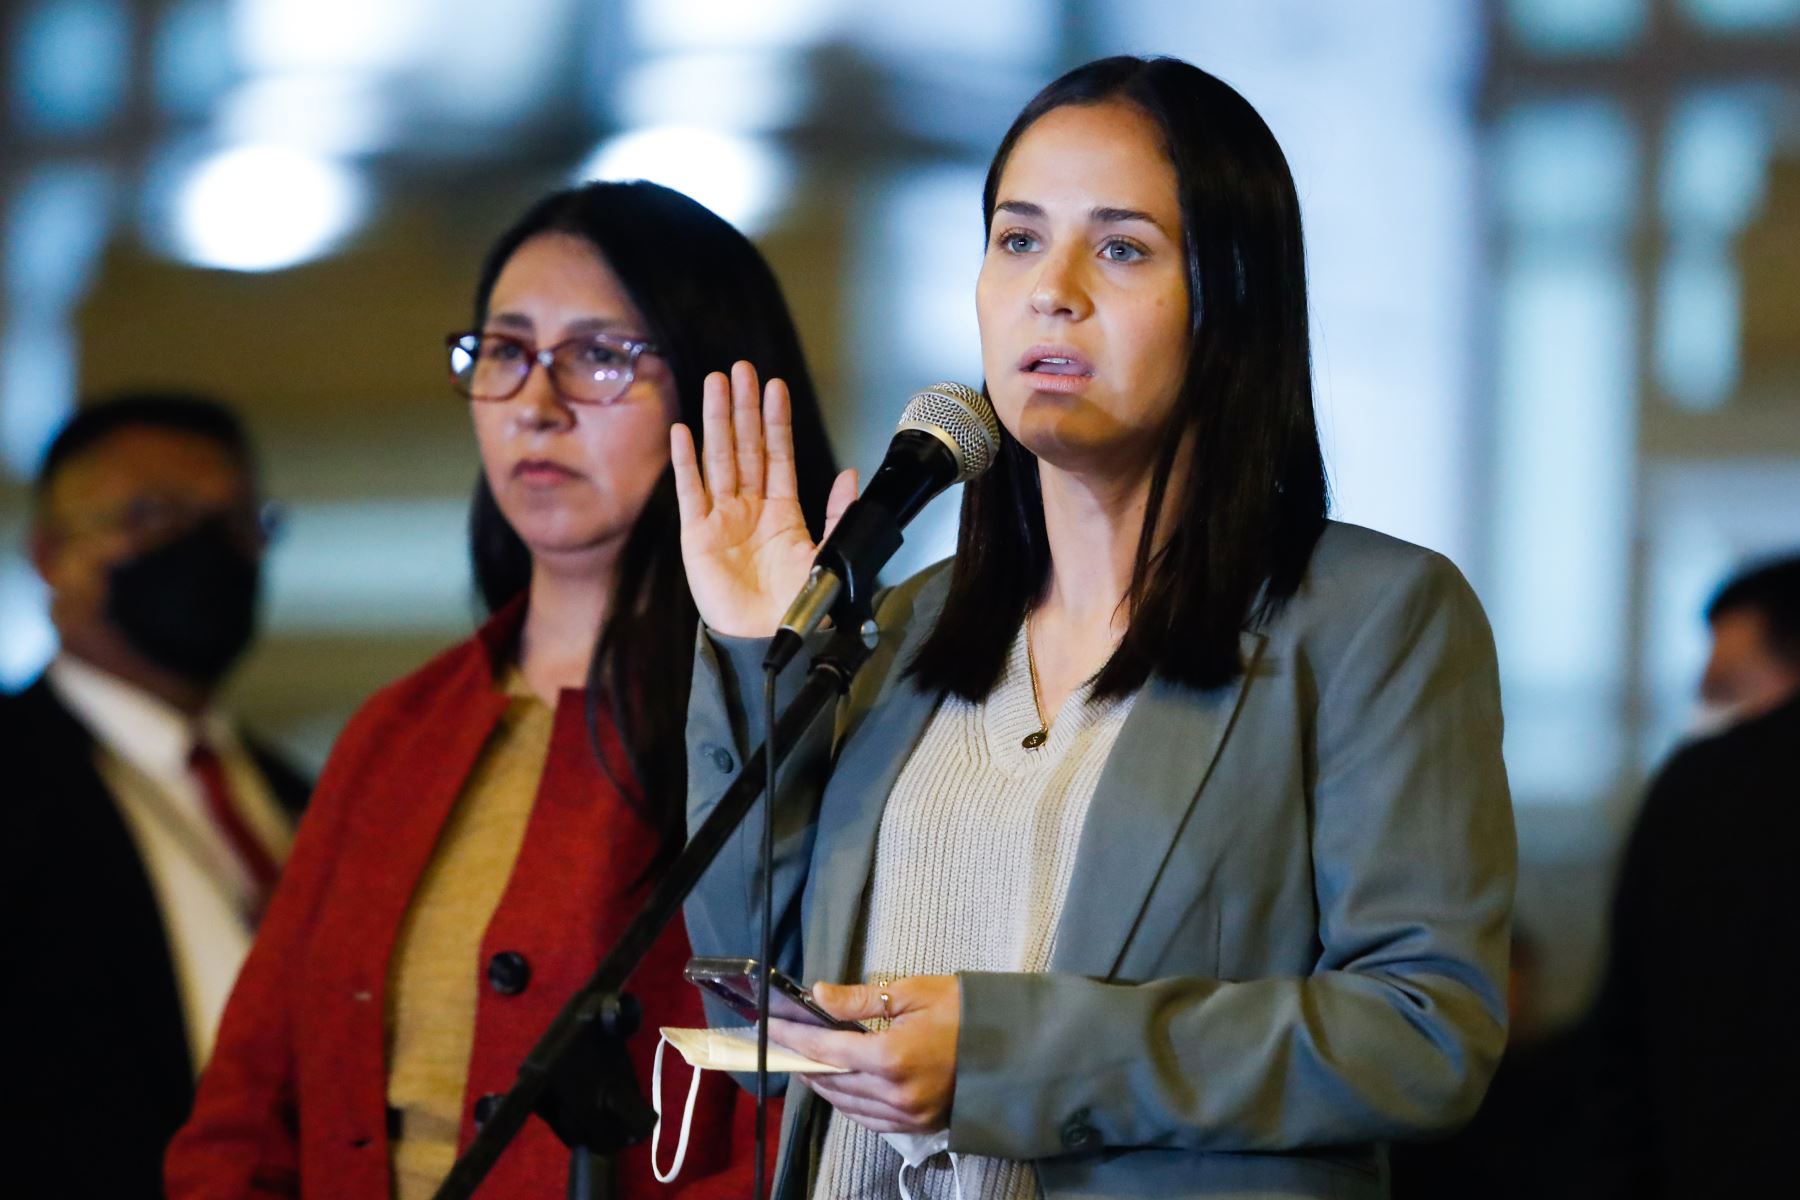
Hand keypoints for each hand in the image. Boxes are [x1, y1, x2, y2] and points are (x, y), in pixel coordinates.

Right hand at [671, 361, 856, 637]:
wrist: (768, 637)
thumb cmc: (797, 604)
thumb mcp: (827, 554)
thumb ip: (836, 513)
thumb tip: (849, 475)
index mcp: (781, 511)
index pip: (777, 454)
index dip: (776, 420)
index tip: (775, 388)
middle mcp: (749, 508)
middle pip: (745, 446)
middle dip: (743, 407)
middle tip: (741, 369)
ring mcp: (721, 518)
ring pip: (718, 458)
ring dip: (715, 421)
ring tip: (714, 385)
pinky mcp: (697, 535)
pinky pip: (689, 491)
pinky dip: (686, 462)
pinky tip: (683, 433)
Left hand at [766, 976, 960, 1134]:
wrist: (1014, 1046)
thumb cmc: (965, 1011)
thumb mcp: (912, 992)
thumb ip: (860, 1000)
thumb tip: (818, 996)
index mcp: (892, 1056)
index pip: (827, 1050)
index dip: (794, 1038)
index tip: (770, 1026)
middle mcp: (895, 1092)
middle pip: (832, 1081)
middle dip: (803, 1061)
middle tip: (783, 1043)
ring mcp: (907, 1114)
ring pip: (847, 1104)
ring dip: (823, 1084)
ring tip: (806, 1062)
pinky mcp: (918, 1125)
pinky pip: (869, 1119)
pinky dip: (848, 1102)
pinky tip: (839, 1085)